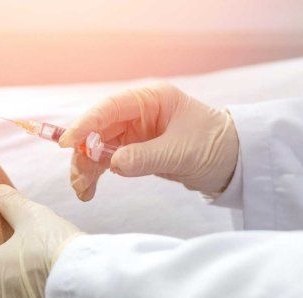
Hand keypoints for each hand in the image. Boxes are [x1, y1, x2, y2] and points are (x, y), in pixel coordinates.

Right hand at [58, 82, 238, 199]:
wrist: (234, 162)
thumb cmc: (215, 146)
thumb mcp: (181, 151)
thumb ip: (145, 157)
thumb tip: (112, 165)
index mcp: (150, 99)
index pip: (109, 108)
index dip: (85, 125)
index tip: (67, 143)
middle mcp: (137, 112)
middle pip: (97, 130)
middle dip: (83, 155)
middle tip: (78, 180)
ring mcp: (134, 132)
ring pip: (97, 147)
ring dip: (86, 168)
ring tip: (83, 192)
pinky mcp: (134, 150)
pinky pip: (106, 160)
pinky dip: (96, 175)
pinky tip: (89, 190)